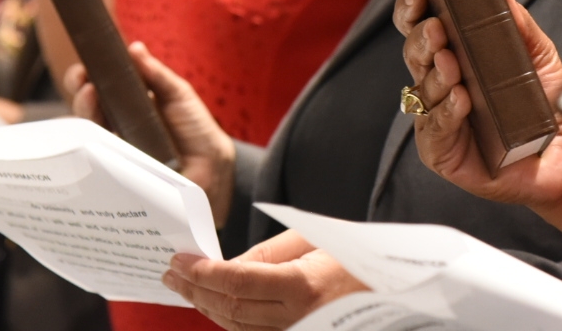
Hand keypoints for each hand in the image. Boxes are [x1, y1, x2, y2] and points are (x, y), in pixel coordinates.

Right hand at [63, 41, 237, 225]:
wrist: (214, 168)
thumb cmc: (195, 130)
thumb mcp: (178, 95)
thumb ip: (157, 75)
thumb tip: (135, 48)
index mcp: (127, 107)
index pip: (98, 91)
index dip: (86, 79)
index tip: (83, 68)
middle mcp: (116, 129)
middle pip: (87, 111)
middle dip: (80, 93)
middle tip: (83, 81)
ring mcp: (116, 153)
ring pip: (89, 135)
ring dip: (86, 114)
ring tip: (89, 95)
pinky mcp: (121, 175)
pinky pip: (101, 163)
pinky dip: (95, 148)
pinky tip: (96, 136)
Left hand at [163, 229, 366, 329]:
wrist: (389, 290)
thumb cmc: (351, 257)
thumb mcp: (311, 239)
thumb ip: (265, 254)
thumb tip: (225, 266)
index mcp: (302, 285)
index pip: (237, 282)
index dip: (202, 272)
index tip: (180, 260)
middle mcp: (298, 318)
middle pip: (230, 308)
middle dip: (195, 289)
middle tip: (172, 272)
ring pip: (235, 327)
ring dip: (204, 306)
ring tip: (184, 285)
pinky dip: (226, 319)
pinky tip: (211, 302)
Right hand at [396, 0, 561, 208]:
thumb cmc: (547, 103)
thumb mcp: (538, 55)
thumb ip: (517, 22)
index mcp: (454, 57)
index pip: (421, 28)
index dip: (412, 10)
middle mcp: (439, 87)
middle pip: (414, 55)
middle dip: (421, 39)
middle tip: (436, 29)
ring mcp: (438, 120)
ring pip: (422, 91)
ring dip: (435, 75)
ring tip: (451, 63)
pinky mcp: (442, 154)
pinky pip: (434, 130)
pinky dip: (445, 113)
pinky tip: (460, 99)